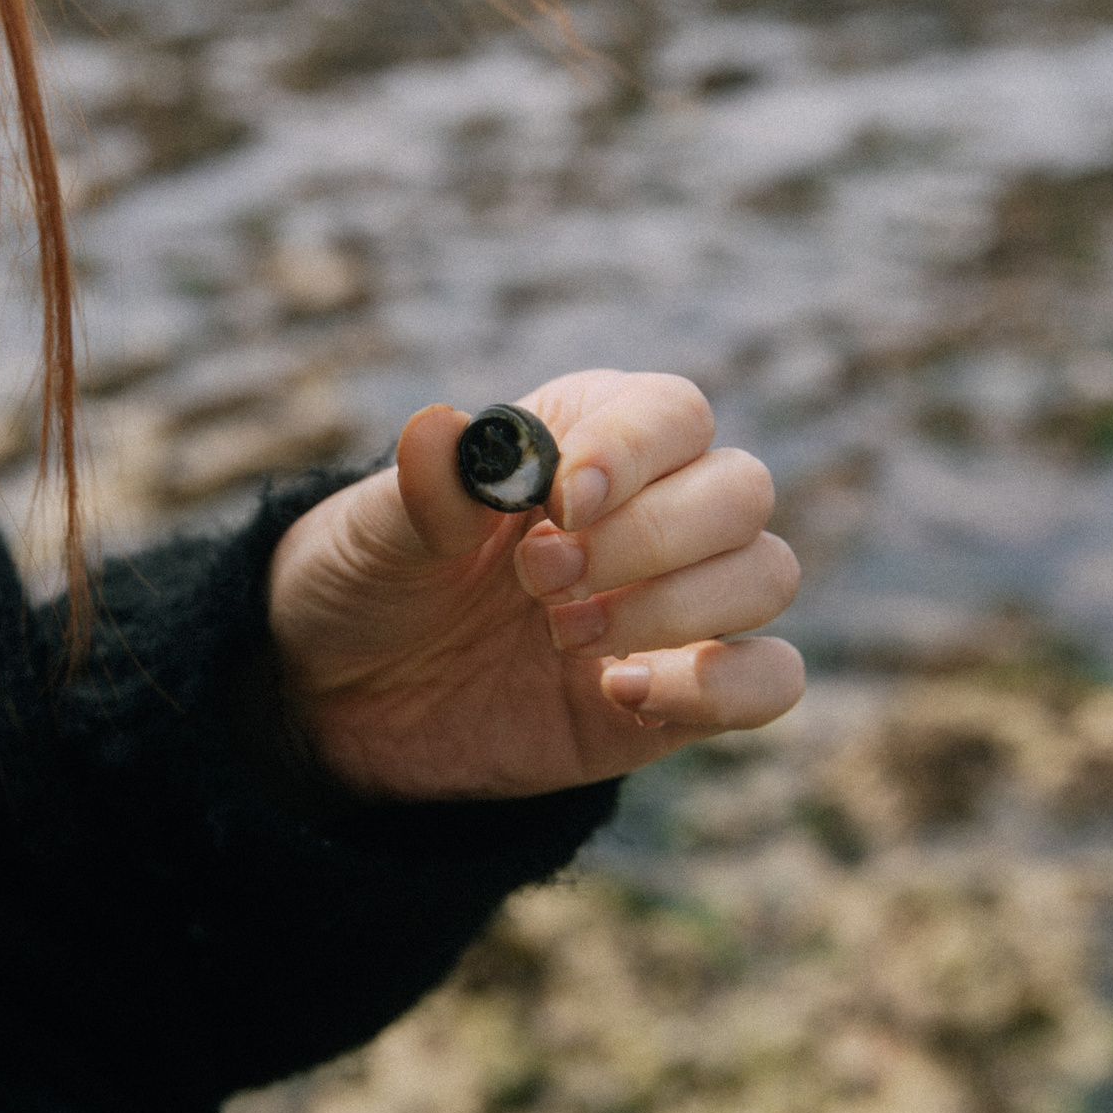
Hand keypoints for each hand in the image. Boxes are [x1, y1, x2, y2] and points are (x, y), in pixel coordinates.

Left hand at [266, 370, 803, 800]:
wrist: (340, 699)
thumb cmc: (364, 582)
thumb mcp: (369, 533)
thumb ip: (421, 489)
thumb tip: (445, 427)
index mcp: (583, 438)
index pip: (671, 413)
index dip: (635, 450)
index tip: (563, 501)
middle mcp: (650, 512)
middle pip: (740, 490)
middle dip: (649, 538)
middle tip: (538, 579)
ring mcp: (672, 606)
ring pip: (767, 575)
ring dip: (675, 608)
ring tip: (560, 635)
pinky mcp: (678, 695)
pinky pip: (772, 680)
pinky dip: (723, 686)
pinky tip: (621, 691)